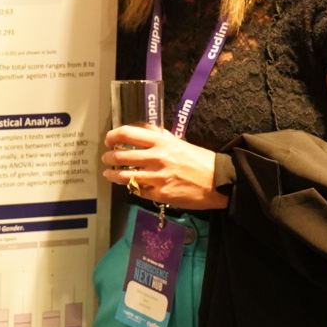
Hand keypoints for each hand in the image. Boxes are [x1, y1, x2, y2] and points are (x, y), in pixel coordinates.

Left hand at [101, 125, 228, 210]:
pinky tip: (129, 185)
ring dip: (112, 174)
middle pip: (121, 155)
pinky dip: (130, 187)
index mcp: (161, 141)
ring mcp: (157, 177)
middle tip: (107, 158)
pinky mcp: (160, 194)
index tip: (108, 140)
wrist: (219, 181)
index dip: (113, 136)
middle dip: (109, 157)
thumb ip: (158, 137)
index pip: (127, 134)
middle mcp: (156, 157)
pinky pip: (137, 191)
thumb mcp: (178, 142)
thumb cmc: (200, 160)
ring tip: (109, 174)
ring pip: (124, 176)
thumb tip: (140, 132)